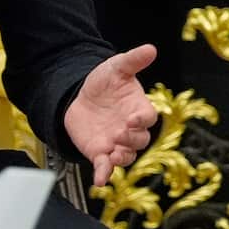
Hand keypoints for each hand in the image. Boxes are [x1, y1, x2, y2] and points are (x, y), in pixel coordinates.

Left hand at [64, 43, 158, 186]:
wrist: (78, 97)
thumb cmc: (103, 84)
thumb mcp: (116, 68)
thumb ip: (133, 60)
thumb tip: (150, 48)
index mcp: (139, 109)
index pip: (149, 118)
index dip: (143, 120)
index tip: (133, 118)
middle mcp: (130, 128)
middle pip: (141, 141)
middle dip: (132, 140)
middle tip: (120, 134)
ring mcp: (116, 143)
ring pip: (127, 156)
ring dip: (122, 158)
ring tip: (113, 154)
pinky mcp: (100, 154)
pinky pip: (106, 168)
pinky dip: (104, 174)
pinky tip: (100, 179)